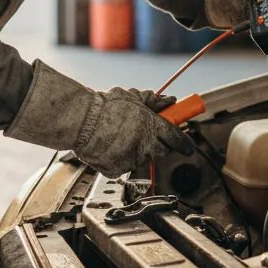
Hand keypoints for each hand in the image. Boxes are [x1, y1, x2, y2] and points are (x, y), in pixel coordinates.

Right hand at [5, 61, 193, 177]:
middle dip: (158, 144)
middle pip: (162, 151)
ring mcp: (131, 159)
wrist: (79, 120)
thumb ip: (155, 101)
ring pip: (141, 158)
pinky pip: (124, 166)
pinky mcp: (117, 170)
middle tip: (146, 135)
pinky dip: (119, 158)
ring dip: (136, 150)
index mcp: (151, 126)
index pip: (176, 139)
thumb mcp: (133, 97)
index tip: (188, 146)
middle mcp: (144, 145)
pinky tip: (109, 146)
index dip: (184, 143)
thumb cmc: (104, 106)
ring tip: (118, 136)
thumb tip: (170, 100)